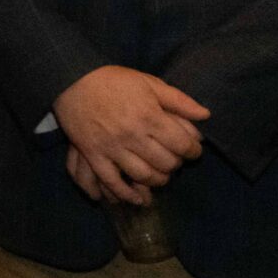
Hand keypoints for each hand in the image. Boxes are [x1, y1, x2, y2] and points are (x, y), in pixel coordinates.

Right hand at [53, 65, 209, 205]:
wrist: (72, 80)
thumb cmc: (113, 80)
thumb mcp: (148, 82)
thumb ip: (178, 100)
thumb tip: (205, 115)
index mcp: (149, 116)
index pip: (182, 144)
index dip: (193, 151)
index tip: (193, 151)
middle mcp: (133, 135)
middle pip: (165, 162)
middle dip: (175, 165)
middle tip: (174, 161)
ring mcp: (111, 147)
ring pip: (142, 175)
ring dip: (156, 180)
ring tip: (159, 176)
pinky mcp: (93, 155)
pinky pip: (111, 181)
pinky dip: (125, 193)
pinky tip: (136, 198)